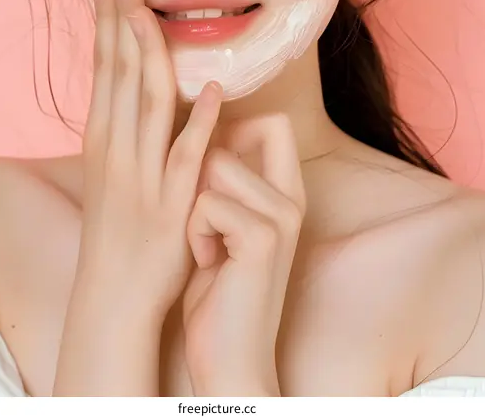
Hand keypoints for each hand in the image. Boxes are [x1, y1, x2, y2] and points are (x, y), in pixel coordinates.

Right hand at [79, 0, 221, 312]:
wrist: (113, 298)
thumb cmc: (118, 231)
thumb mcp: (110, 173)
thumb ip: (121, 130)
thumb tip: (129, 87)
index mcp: (102, 140)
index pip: (103, 68)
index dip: (107, 22)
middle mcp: (116, 150)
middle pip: (118, 73)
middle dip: (120, 20)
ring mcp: (142, 176)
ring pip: (145, 103)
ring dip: (149, 53)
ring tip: (151, 11)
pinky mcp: (170, 204)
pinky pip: (186, 157)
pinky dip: (197, 123)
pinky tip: (210, 90)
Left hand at [182, 115, 305, 396]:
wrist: (230, 362)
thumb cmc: (216, 293)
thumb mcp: (222, 224)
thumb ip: (223, 180)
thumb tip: (200, 127)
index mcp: (285, 193)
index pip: (274, 123)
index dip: (235, 124)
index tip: (209, 155)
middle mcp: (291, 199)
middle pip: (244, 130)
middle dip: (206, 164)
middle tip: (205, 214)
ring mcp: (282, 217)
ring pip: (215, 163)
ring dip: (193, 203)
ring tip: (205, 243)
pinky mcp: (264, 239)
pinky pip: (206, 202)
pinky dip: (193, 232)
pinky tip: (208, 263)